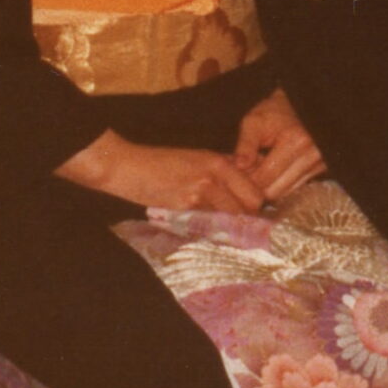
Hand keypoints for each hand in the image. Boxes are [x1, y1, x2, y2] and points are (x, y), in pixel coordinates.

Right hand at [57, 130, 263, 214]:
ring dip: (231, 227)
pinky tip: (208, 230)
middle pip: (248, 209)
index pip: (255, 192)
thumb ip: (227, 167)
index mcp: (220, 163)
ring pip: (229, 220)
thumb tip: (252, 180)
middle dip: (250, 219)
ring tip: (230, 230)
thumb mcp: (200, 157)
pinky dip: (210, 229)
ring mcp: (197, 196)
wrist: (129, 167)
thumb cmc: (165, 161)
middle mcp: (213, 179)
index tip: (258, 213)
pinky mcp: (181, 210)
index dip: (258, 205)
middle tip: (247, 225)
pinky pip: (206, 225)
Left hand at [233, 88, 324, 200]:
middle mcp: (311, 155)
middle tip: (246, 176)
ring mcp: (319, 163)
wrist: (300, 104)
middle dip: (257, 187)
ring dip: (270, 188)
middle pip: (276, 190)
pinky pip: (295, 188)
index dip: (246, 180)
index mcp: (295, 141)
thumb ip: (245, 145)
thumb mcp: (254, 122)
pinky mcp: (321, 169)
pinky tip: (273, 173)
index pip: (265, 177)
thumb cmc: (274, 112)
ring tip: (260, 172)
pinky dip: (281, 185)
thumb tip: (238, 167)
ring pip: (285, 193)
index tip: (235, 175)